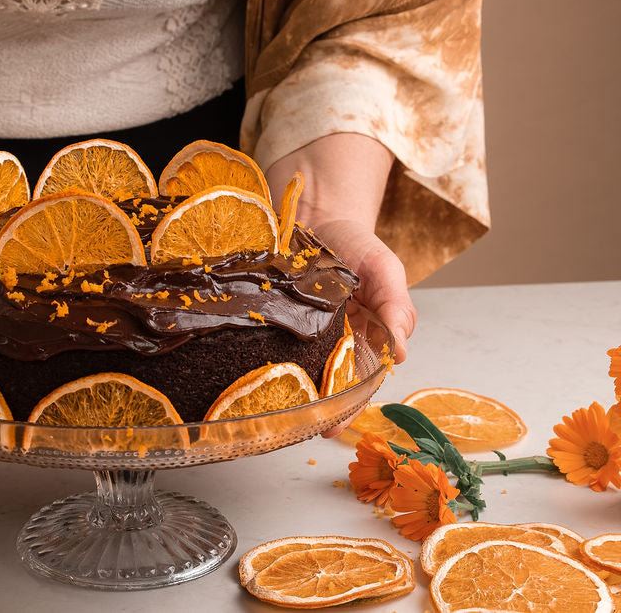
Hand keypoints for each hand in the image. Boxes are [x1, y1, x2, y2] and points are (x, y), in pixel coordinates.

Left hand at [263, 133, 415, 436]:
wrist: (317, 208)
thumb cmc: (356, 243)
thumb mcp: (384, 269)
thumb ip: (396, 306)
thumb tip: (401, 352)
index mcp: (358, 339)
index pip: (354, 382)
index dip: (345, 407)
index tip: (331, 426)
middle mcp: (322, 340)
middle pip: (315, 382)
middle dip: (304, 407)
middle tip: (292, 424)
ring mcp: (289, 328)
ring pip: (282, 366)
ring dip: (273, 386)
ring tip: (263, 407)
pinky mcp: (262, 313)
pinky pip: (254, 337)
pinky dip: (245, 351)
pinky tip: (234, 365)